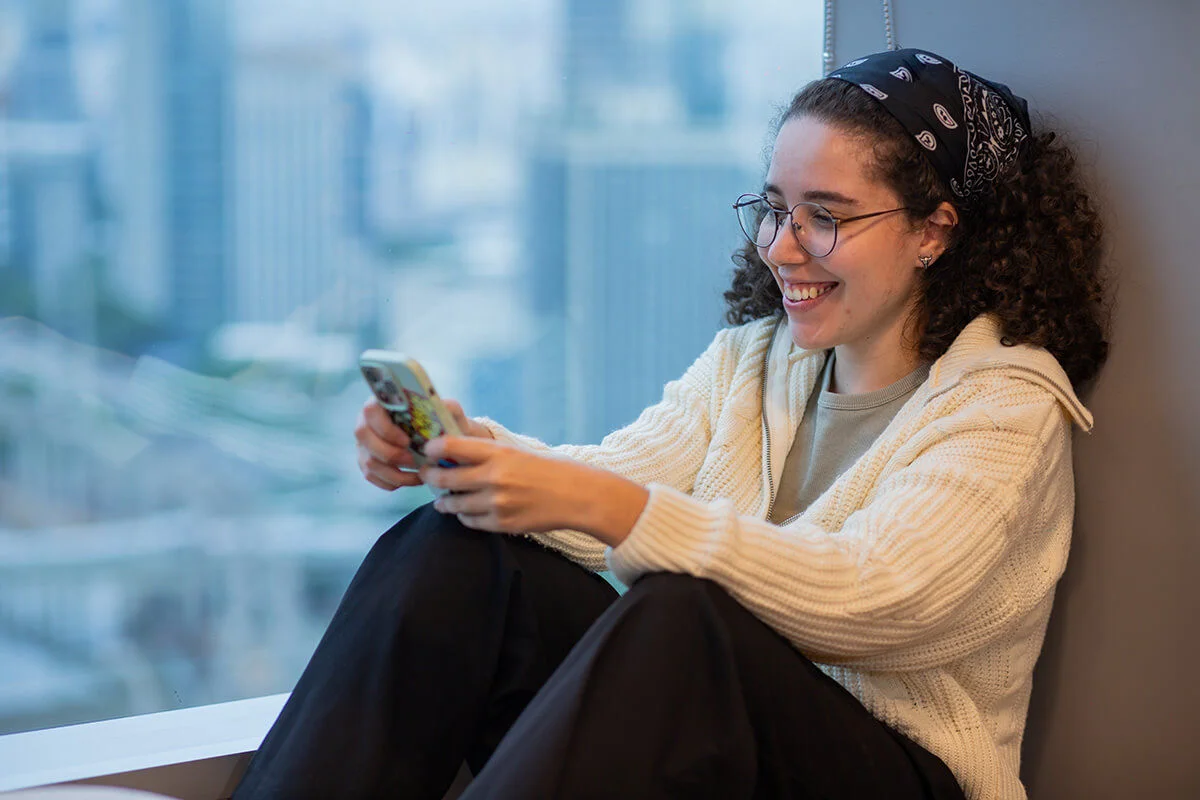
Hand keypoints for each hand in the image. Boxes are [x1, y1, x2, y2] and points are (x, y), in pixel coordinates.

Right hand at [355, 396, 494, 491]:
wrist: (443, 438)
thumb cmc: (443, 422)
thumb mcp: (449, 412)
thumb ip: (448, 407)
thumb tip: (440, 409)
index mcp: (383, 402)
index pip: (370, 411)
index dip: (385, 429)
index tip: (407, 441)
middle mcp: (368, 421)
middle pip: (363, 437)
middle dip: (390, 453)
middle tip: (414, 461)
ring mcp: (364, 443)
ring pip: (369, 462)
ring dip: (395, 473)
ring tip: (419, 475)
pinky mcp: (366, 461)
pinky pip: (371, 476)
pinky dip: (392, 482)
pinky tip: (412, 480)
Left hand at [419, 436, 648, 544]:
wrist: (578, 496)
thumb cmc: (548, 470)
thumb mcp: (517, 452)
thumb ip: (486, 454)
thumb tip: (451, 454)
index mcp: (498, 453)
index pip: (451, 446)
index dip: (433, 448)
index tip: (428, 450)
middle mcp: (494, 477)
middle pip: (445, 477)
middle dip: (431, 476)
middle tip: (426, 475)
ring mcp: (497, 503)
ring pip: (454, 504)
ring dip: (444, 501)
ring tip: (442, 500)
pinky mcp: (502, 524)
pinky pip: (470, 522)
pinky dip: (463, 517)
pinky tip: (465, 512)